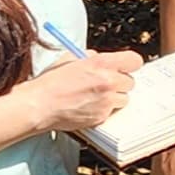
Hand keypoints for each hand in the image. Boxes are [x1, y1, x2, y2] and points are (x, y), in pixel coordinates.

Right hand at [25, 50, 142, 132]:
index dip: (129, 64)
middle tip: (105, 83)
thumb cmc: (50, 82)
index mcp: (102, 64)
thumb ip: (90, 57)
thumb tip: (100, 57)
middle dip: (119, 82)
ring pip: (124, 99)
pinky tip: (88, 106)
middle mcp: (108, 82)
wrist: (39, 105)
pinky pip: (111, 112)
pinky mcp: (102, 117)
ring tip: (95, 96)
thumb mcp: (70, 59)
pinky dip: (103, 110)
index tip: (124, 67)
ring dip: (114, 98)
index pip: (134, 61)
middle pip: (130, 82)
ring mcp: (106, 102)